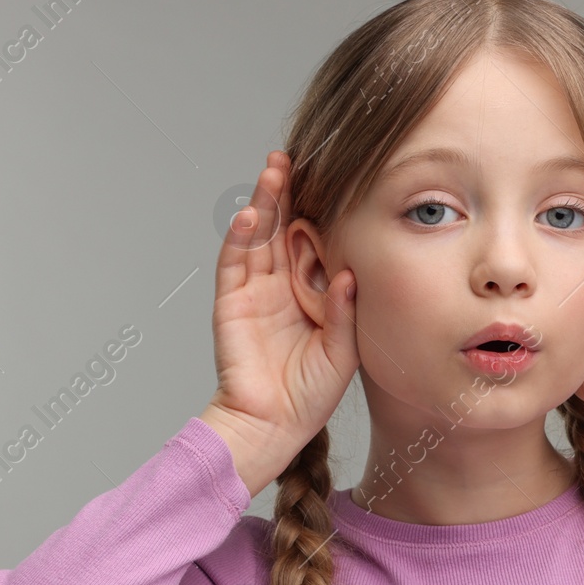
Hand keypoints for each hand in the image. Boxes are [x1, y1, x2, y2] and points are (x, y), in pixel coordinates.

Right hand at [202, 151, 358, 492]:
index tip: (330, 178)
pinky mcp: (231, 306)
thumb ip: (346, 312)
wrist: (274, 427)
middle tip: (294, 157)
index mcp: (308, 295)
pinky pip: (235, 266)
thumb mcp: (343, 350)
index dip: (315, 211)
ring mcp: (253, 294)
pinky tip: (252, 214)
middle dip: (286, 193)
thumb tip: (352, 274)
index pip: (310, 243)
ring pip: (258, 238)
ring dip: (264, 203)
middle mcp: (279, 288)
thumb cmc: (309, 396)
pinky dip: (241, 238)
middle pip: (281, 229)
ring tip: (274, 170)